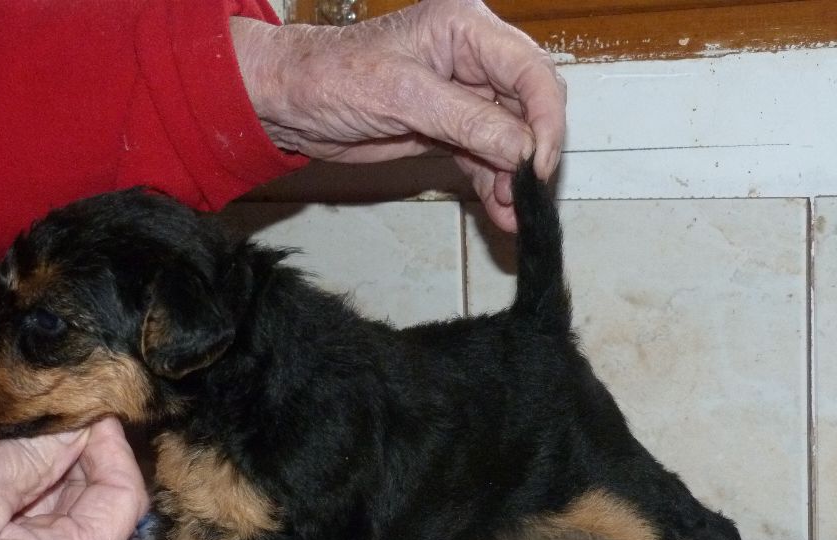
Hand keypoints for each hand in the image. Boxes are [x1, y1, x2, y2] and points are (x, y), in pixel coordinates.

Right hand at [0, 417, 147, 539]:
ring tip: (18, 410)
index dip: (114, 452)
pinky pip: (12, 511)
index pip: (121, 505)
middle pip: (89, 504)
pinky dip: (4, 472)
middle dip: (75, 450)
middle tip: (58, 404)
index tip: (95, 414)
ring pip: (50, 503)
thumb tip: (74, 428)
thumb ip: (35, 454)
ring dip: (35, 454)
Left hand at [231, 0, 566, 231]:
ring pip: (510, 138)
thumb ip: (470, 122)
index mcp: (467, 28)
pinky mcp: (448, 128)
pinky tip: (501, 212)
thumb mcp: (405, 97)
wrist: (290, 103)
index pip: (532, 71)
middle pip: (529, 105)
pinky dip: (493, 184)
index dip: (546, 120)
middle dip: (532, 152)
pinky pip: (484, 157)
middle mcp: (473, 57)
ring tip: (513, 214)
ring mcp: (463, 95)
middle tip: (528, 195)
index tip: (540, 165)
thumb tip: (526, 151)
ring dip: (514, 177)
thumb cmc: (334, 78)